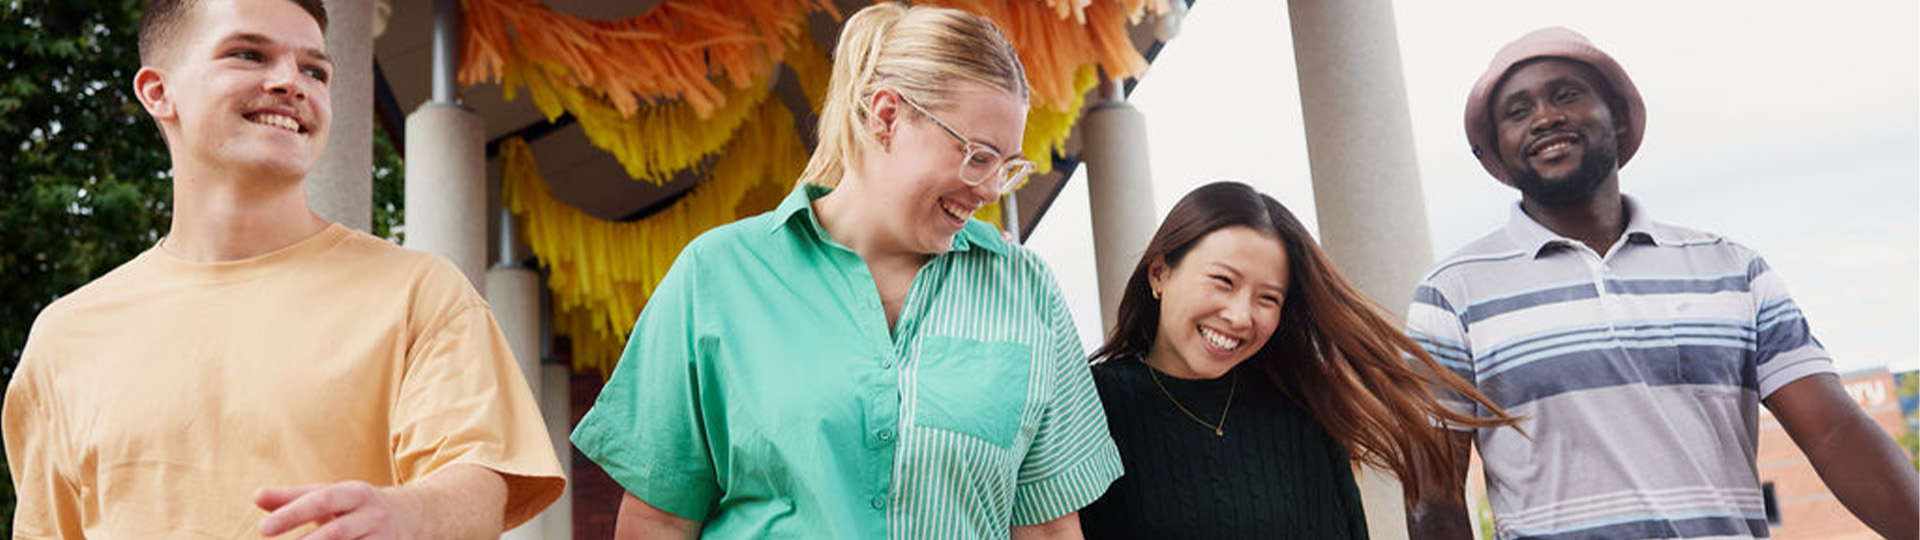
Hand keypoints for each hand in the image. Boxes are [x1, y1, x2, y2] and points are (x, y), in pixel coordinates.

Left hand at [255, 481, 422, 538]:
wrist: (414, 515)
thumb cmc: (355, 507)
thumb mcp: (331, 496)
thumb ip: (293, 498)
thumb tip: (257, 496)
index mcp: (355, 493)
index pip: (322, 500)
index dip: (293, 514)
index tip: (263, 530)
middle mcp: (373, 515)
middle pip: (337, 532)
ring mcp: (384, 539)